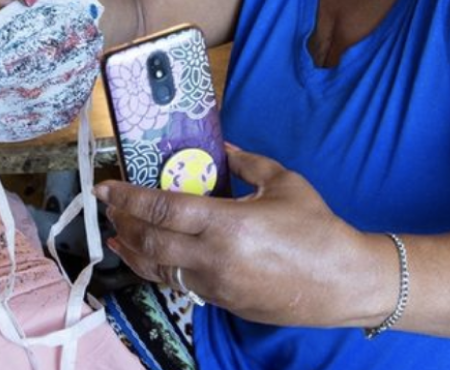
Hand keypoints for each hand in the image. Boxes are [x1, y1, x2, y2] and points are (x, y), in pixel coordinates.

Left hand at [98, 145, 374, 326]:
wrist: (344, 282)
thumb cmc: (318, 230)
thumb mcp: (283, 182)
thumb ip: (245, 162)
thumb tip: (221, 145)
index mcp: (226, 223)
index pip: (161, 209)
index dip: (126, 197)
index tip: (105, 187)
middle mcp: (214, 257)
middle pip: (149, 240)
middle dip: (121, 222)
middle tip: (108, 207)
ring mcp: (215, 285)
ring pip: (157, 269)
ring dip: (131, 249)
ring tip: (115, 234)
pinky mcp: (221, 302)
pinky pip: (178, 283)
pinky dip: (156, 268)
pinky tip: (148, 258)